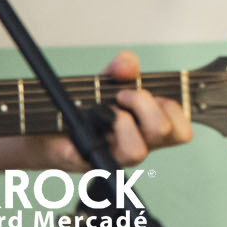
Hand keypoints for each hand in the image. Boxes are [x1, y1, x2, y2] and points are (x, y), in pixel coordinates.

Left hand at [38, 51, 193, 169]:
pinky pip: (94, 154)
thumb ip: (122, 67)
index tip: (152, 94)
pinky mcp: (85, 161)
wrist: (44, 123)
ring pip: (137, 152)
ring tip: (105, 110)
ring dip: (122, 123)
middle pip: (165, 134)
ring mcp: (113, 157)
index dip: (173, 110)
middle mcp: (136, 145)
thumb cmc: (83, 105)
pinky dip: (89, 130)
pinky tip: (82, 120)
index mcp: (148, 129)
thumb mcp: (107, 78)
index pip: (181, 132)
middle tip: (123, 96)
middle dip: (146, 105)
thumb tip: (128, 65)